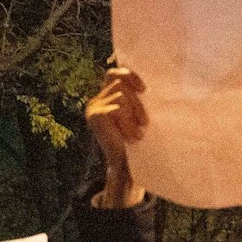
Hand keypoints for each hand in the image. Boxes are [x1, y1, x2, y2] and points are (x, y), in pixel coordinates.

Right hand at [86, 67, 146, 207]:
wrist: (127, 167)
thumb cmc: (138, 142)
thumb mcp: (138, 117)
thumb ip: (137, 99)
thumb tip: (148, 85)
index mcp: (106, 98)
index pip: (114, 74)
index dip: (128, 73)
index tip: (144, 89)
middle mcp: (97, 100)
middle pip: (120, 83)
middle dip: (137, 102)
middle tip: (144, 123)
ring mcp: (94, 107)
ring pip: (121, 96)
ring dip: (135, 113)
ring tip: (138, 133)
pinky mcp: (95, 116)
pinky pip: (118, 108)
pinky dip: (129, 123)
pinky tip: (132, 137)